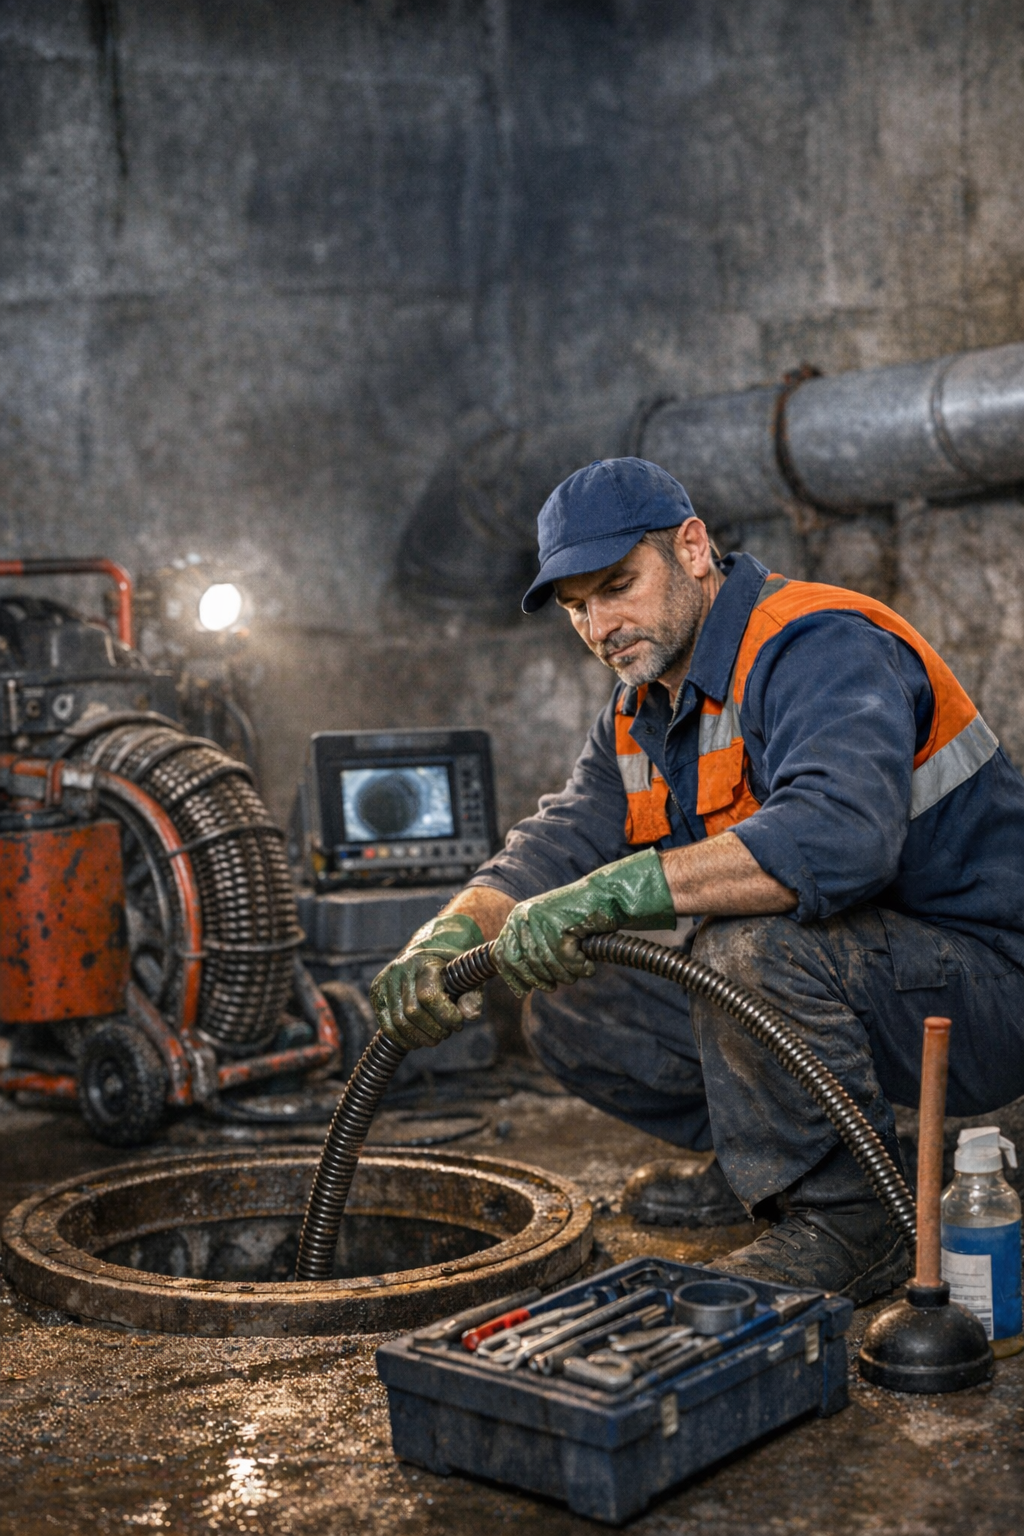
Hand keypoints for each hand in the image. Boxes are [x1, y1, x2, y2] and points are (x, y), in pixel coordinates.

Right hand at [369, 912, 484, 1049]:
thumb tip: (469, 1016)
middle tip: (446, 1034)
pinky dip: (402, 1038)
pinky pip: (386, 1024)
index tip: (458, 1025)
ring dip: (419, 1038)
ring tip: (434, 1039)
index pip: (429, 995)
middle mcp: (400, 969)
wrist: (429, 949)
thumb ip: (472, 996)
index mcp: (424, 963)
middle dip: (433, 1030)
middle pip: (413, 1012)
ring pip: (399, 1021)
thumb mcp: (467, 977)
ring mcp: (385, 980)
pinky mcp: (376, 992)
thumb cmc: (450, 968)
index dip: (445, 1016)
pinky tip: (416, 1041)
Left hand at [492, 849, 674, 996]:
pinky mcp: (560, 926)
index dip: (512, 976)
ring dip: (565, 975)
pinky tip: (588, 966)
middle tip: (552, 987)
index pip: (503, 954)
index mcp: (517, 917)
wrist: (605, 894)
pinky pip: (567, 961)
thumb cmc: (578, 916)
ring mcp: (540, 921)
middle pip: (525, 963)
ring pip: (547, 964)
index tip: (523, 992)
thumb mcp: (546, 928)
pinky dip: (580, 968)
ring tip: (576, 973)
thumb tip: (518, 985)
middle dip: (539, 980)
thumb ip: (530, 948)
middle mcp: (524, 917)